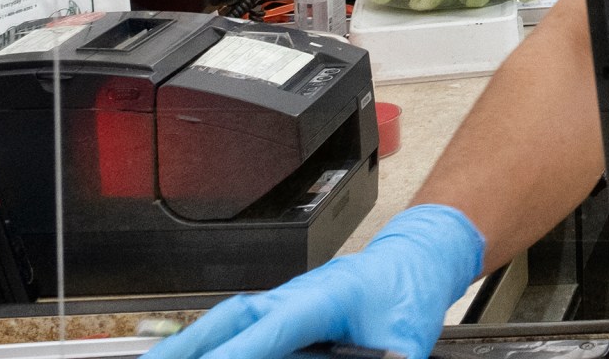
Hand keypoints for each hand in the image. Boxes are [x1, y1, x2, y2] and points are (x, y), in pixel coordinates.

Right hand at [144, 205, 483, 358]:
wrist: (418, 260)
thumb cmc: (408, 294)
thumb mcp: (404, 341)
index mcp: (327, 297)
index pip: (273, 328)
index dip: (238, 352)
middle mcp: (297, 295)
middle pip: (233, 318)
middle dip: (190, 345)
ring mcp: (287, 300)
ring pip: (230, 320)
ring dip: (192, 344)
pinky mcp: (285, 311)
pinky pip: (242, 325)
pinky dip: (215, 342)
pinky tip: (197, 353)